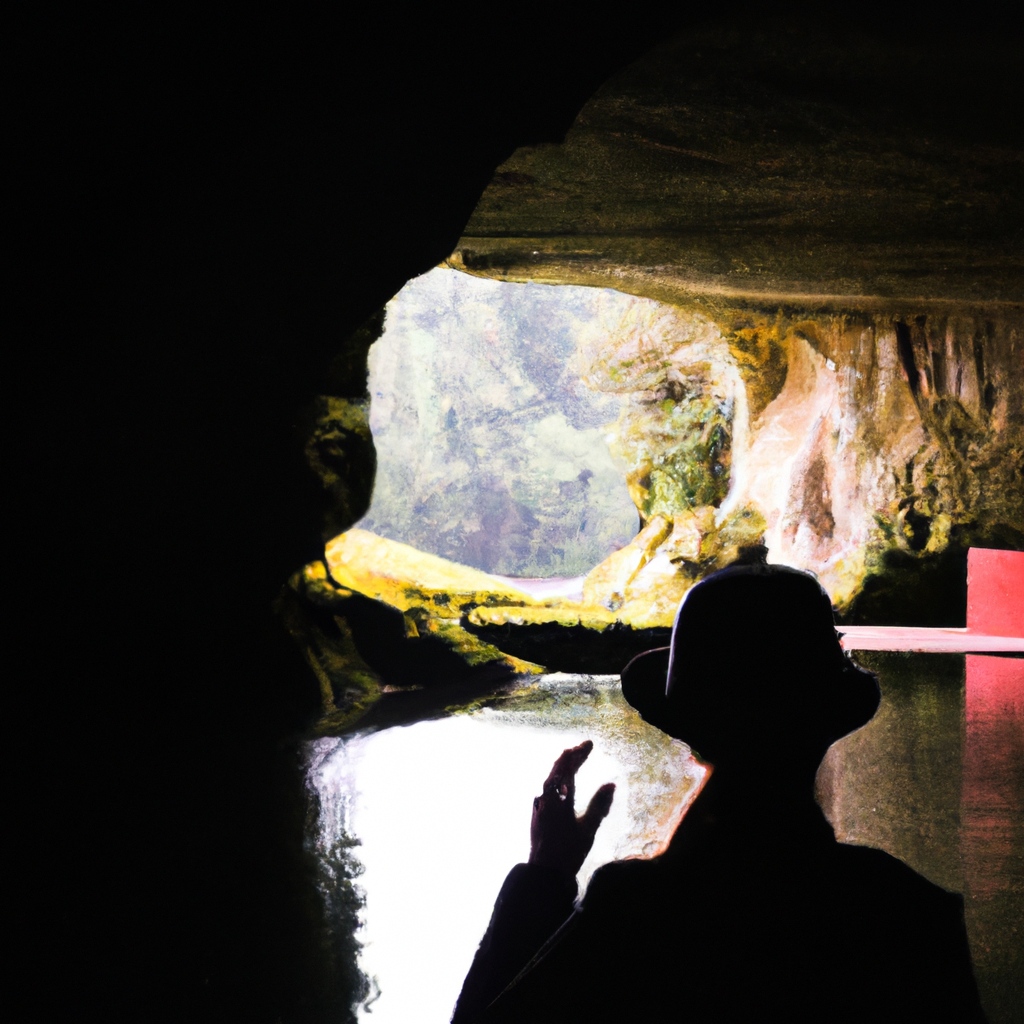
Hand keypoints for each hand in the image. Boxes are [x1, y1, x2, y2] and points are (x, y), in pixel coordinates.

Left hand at [528, 740, 615, 875]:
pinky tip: (562, 782)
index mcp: (559, 799)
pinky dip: (557, 777)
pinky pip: (547, 786)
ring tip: (574, 759)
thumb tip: (611, 785)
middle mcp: (546, 797)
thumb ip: (599, 806)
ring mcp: (539, 804)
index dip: (579, 754)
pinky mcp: (537, 811)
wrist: (543, 872)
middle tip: (583, 748)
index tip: (589, 744)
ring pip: (550, 776)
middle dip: (571, 755)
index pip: (569, 768)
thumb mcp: (588, 830)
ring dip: (562, 765)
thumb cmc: (568, 852)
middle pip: (557, 768)